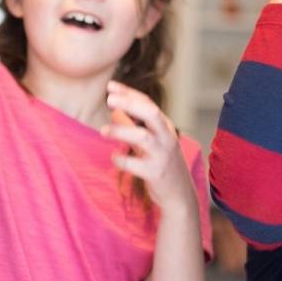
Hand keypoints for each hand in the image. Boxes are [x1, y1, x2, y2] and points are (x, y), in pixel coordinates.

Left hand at [102, 81, 194, 212]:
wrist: (178, 194)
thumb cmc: (161, 162)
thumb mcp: (149, 141)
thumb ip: (133, 125)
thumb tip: (114, 109)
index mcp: (164, 126)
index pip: (148, 103)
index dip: (129, 93)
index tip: (110, 86)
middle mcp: (166, 137)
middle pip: (151, 113)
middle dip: (130, 104)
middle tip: (109, 99)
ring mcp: (161, 155)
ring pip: (142, 137)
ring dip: (120, 131)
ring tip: (103, 131)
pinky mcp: (155, 173)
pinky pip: (135, 164)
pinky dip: (121, 159)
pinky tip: (114, 157)